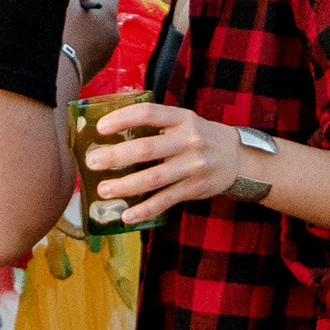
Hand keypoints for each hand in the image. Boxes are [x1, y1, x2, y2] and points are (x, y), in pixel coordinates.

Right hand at [64, 0, 119, 88]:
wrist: (56, 78)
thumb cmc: (60, 35)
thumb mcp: (65, 2)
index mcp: (109, 16)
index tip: (73, 2)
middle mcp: (113, 33)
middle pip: (101, 13)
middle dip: (84, 12)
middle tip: (65, 18)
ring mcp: (106, 53)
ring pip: (96, 31)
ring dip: (82, 29)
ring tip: (63, 36)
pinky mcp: (96, 67)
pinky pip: (91, 48)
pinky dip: (80, 45)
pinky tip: (64, 50)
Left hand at [82, 98, 235, 226]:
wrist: (238, 158)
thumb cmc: (200, 137)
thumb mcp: (184, 121)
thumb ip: (156, 123)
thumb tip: (112, 128)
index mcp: (182, 118)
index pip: (148, 113)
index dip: (122, 118)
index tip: (100, 127)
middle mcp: (188, 141)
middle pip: (147, 148)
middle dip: (116, 156)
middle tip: (92, 161)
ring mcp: (192, 166)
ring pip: (153, 178)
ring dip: (125, 186)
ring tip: (102, 190)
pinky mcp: (194, 188)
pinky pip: (165, 201)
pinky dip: (145, 210)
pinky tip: (127, 216)